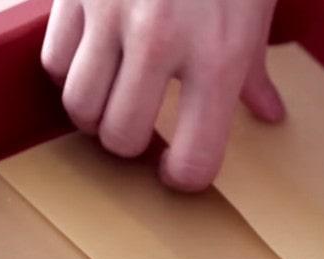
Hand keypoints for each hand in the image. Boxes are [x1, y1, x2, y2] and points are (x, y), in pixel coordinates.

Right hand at [41, 0, 284, 190]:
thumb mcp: (257, 11)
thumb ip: (256, 72)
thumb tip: (268, 117)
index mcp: (220, 55)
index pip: (193, 158)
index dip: (185, 176)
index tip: (181, 169)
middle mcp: (162, 41)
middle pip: (119, 139)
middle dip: (132, 145)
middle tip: (144, 129)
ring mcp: (112, 13)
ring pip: (78, 108)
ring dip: (96, 113)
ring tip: (115, 96)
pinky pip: (55, 63)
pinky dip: (71, 72)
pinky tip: (94, 59)